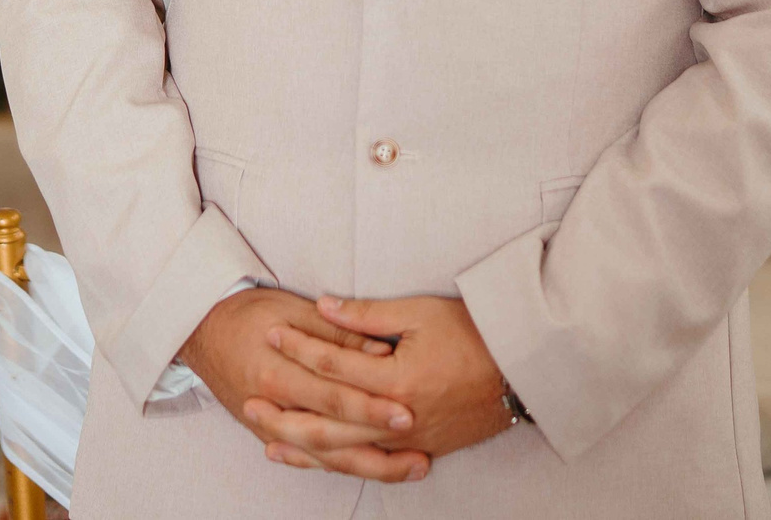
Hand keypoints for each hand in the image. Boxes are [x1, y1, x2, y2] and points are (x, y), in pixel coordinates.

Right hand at [178, 289, 430, 482]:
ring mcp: (269, 427)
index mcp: (278, 373)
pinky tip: (372, 470)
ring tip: (411, 468)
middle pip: (333, 437)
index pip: (333, 398)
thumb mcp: (291, 308)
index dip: (371, 407)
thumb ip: (336, 332)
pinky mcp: (268, 434)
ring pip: (324, 456)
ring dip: (369, 466)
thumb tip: (380, 349)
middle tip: (419, 450)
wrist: (201, 330)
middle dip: (378, 446)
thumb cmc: (248, 313)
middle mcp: (273, 408)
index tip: (407, 411)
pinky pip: (309, 458)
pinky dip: (341, 466)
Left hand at [278, 294, 512, 461]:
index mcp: (396, 379)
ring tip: (267, 437)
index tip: (272, 332)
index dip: (300, 347)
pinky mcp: (418, 450)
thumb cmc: (474, 334)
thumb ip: (368, 315)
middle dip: (285, 411)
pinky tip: (313, 458)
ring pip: (344, 452)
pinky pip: (367, 463)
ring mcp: (407, 440)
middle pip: (327, 421)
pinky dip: (335, 462)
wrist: (521, 371)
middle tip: (249, 401)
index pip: (334, 365)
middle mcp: (397, 418)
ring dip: (302, 447)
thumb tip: (324, 306)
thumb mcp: (421, 314)